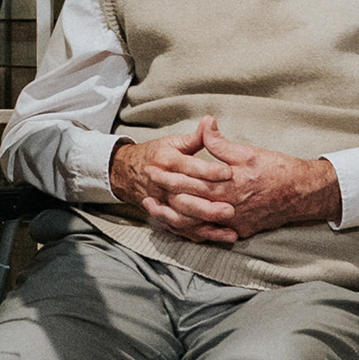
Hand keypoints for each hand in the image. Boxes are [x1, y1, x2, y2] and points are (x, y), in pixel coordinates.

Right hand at [110, 119, 241, 242]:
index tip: (228, 173)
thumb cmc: (156, 155)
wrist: (127, 172)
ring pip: (184, 218)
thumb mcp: (173, 142)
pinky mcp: (165, 217)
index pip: (189, 168)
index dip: (208, 171)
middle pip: (186, 198)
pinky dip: (200, 236)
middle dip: (208, 206)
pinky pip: (182, 229)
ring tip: (230, 230)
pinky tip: (219, 238)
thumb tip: (210, 121)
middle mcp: (163, 186)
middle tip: (231, 209)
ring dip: (206, 226)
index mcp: (167, 163)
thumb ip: (195, 137)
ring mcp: (163, 204)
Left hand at [110, 121, 336, 244]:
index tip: (151, 168)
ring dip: (173, 217)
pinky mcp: (240, 231)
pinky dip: (194, 230)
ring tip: (156, 210)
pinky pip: (211, 234)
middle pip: (187, 204)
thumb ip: (222, 145)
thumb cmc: (278, 169)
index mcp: (227, 185)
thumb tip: (206, 126)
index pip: (189, 181)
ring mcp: (233, 222)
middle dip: (164, 196)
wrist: (303, 194)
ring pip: (195, 224)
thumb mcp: (249, 152)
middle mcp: (227, 207)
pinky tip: (181, 226)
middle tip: (146, 188)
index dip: (168, 175)